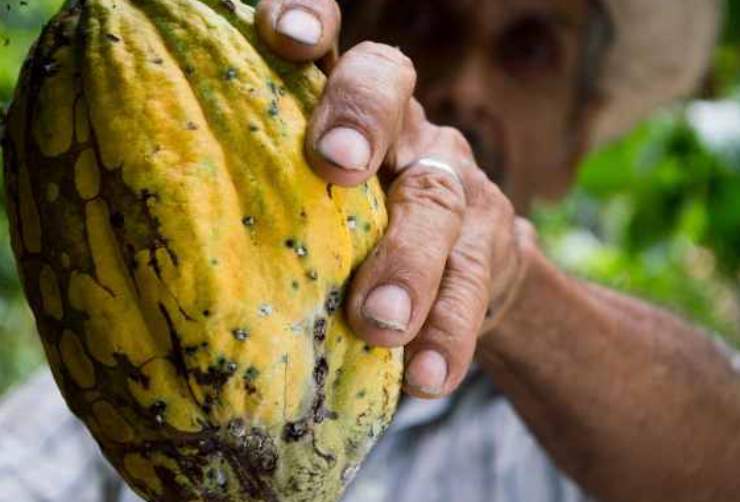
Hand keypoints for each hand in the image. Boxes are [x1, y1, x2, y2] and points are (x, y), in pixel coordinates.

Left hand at [256, 0, 530, 397]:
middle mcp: (403, 127)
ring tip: (379, 324)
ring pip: (437, 201)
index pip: (332, 39)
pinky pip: (474, 283)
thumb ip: (261, 200)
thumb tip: (134, 241)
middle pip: (390, 91)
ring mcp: (452, 181)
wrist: (460, 274)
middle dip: (361, 118)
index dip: (311, 15)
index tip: (281, 33)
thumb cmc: (351, 237)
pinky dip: (448, 332)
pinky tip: (426, 376)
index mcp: (345, 107)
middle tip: (335, 165)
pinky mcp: (491, 243)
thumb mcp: (307, 205)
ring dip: (408, 262)